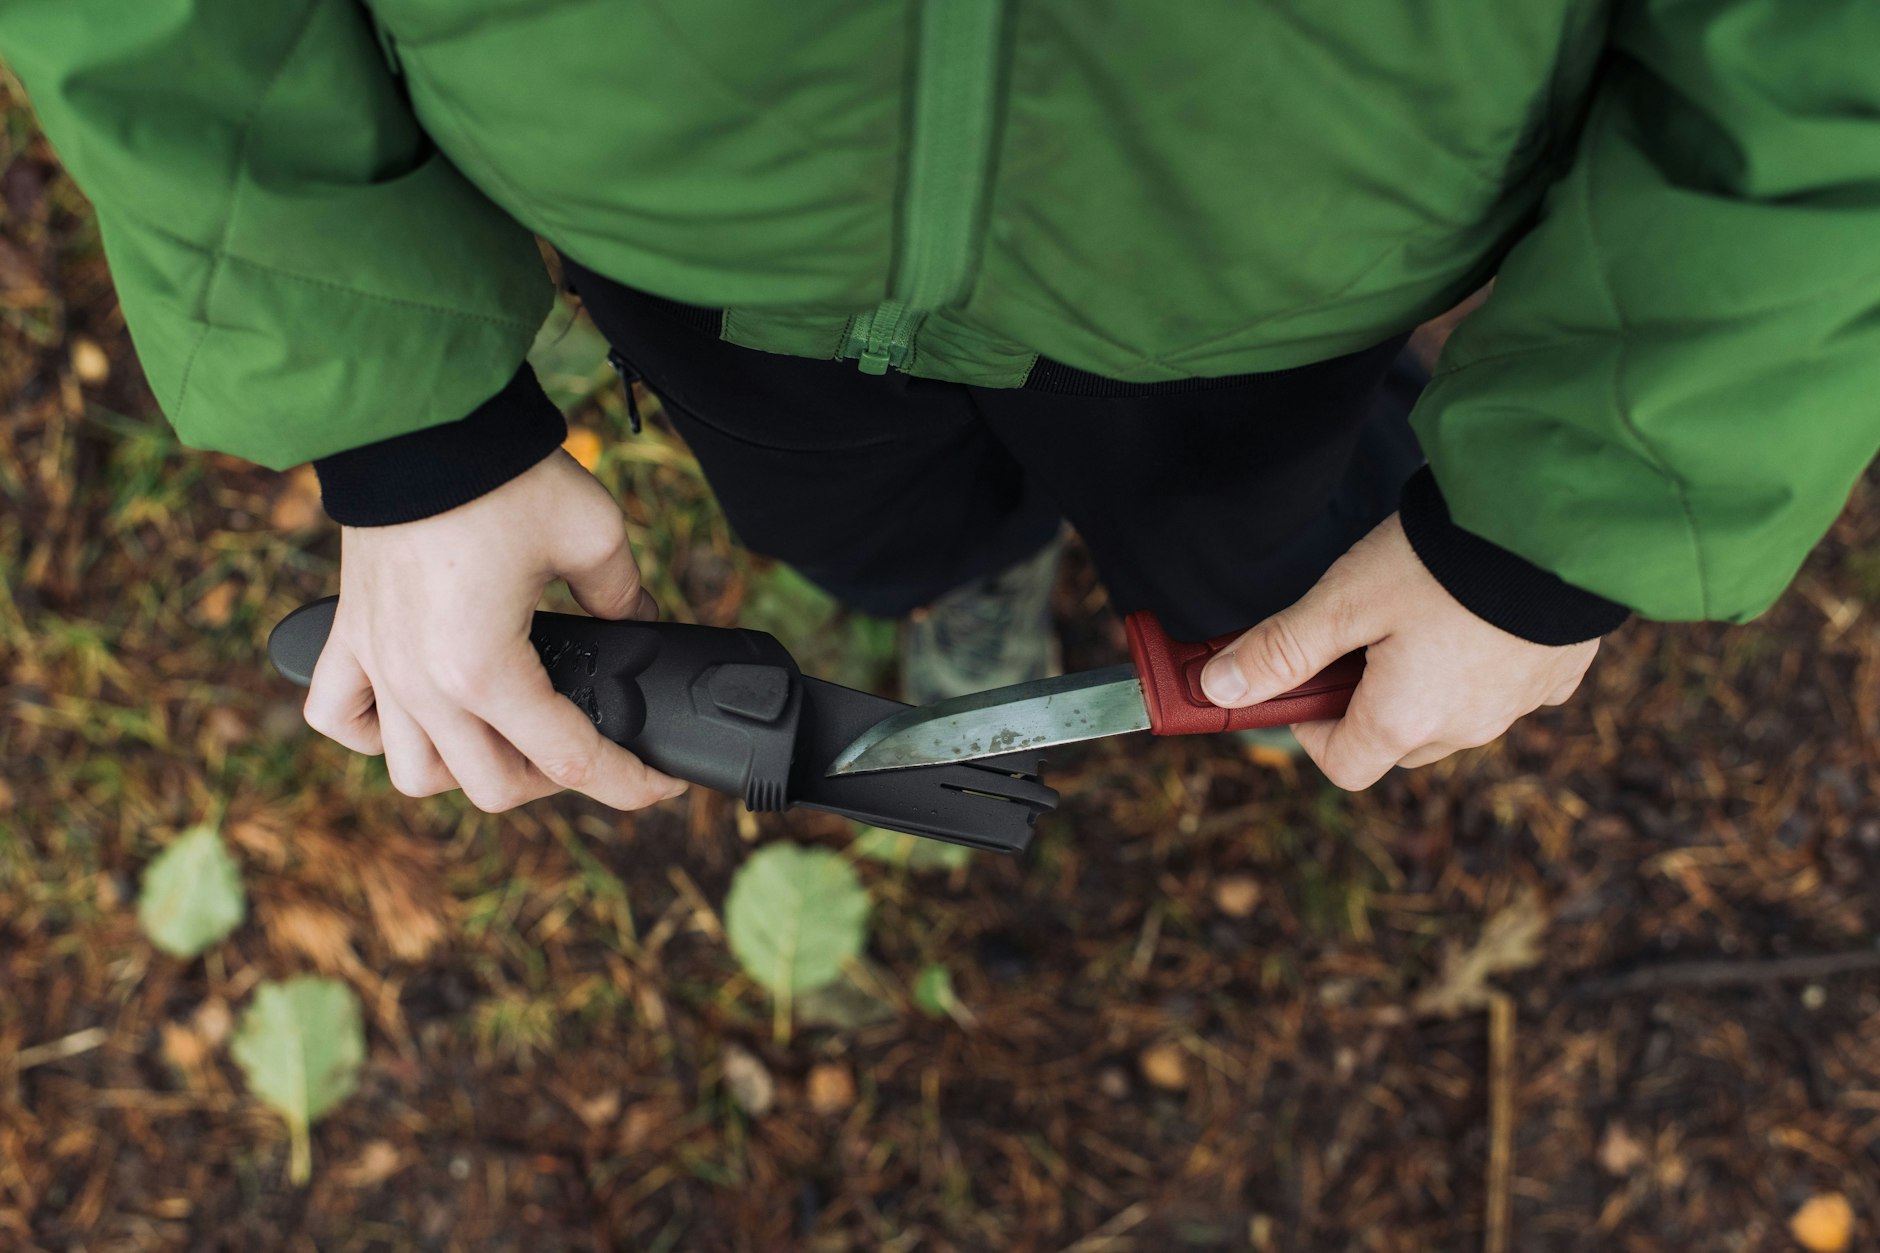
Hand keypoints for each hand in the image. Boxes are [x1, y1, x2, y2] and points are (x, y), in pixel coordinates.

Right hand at [302, 450, 686, 811]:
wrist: (417, 422)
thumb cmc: (500, 477)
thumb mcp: (595, 536)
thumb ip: (624, 595)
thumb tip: (639, 619)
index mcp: (486, 672)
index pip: (569, 761)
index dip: (628, 782)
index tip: (660, 784)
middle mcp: (423, 685)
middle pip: (493, 787)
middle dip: (554, 780)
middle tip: (589, 746)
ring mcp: (380, 666)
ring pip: (417, 773)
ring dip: (468, 770)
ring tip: (509, 740)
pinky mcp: (350, 636)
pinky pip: (341, 717)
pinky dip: (376, 733)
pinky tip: (416, 715)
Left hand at [1199, 513, 1597, 788]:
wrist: (1555, 523)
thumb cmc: (1442, 563)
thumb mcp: (1344, 600)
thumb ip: (1280, 648)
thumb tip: (1218, 689)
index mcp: (1406, 722)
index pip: (1343, 766)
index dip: (1310, 728)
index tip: (1305, 681)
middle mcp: (1466, 729)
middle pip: (1395, 742)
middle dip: (1366, 703)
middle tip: (1359, 636)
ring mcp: (1519, 706)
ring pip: (1452, 715)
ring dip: (1425, 684)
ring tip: (1421, 612)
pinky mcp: (1560, 674)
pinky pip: (1507, 686)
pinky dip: (1483, 663)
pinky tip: (1476, 611)